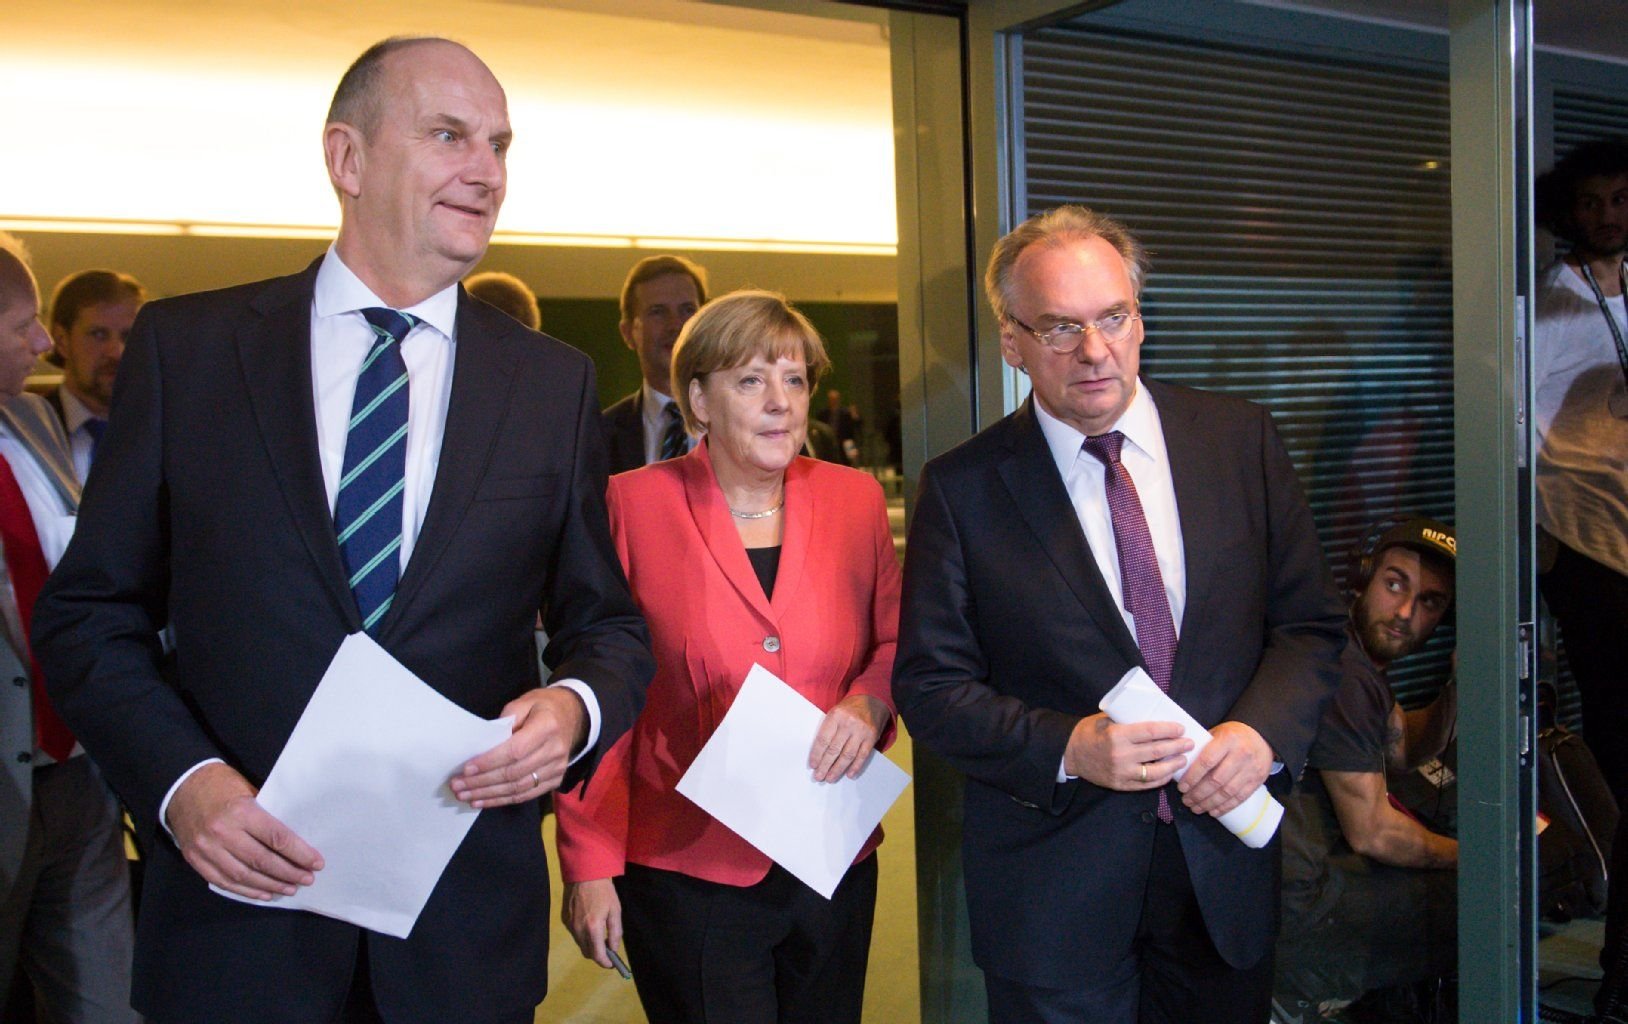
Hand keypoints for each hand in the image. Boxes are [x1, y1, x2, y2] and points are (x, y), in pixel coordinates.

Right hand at [166, 762, 322, 899]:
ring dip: (270, 885)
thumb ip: (266, 814)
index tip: (316, 862)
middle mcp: (223, 832)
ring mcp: (206, 849)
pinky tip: (264, 893)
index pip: (276, 837)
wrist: (181, 786)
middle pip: (262, 860)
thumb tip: (292, 840)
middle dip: (288, 873)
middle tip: (307, 879)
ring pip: (244, 875)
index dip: (299, 853)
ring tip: (290, 888)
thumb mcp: (248, 789)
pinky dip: (246, 891)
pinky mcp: (195, 860)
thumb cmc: (221, 784)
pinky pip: (223, 881)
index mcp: (241, 811)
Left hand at [451, 687, 586, 806]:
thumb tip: (484, 742)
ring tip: (465, 796)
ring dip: (489, 794)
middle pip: (514, 773)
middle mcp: (555, 750)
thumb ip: (506, 719)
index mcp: (547, 726)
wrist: (573, 715)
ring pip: (518, 788)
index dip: (489, 762)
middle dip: (482, 782)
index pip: (515, 750)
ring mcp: (557, 768)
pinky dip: (502, 800)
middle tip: (457, 786)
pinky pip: (526, 795)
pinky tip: (483, 801)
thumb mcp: (525, 702)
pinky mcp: (555, 780)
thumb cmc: (543, 707)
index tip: (466, 769)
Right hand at [563, 878, 623, 969]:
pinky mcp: (564, 920)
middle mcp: (578, 930)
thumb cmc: (603, 891)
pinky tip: (589, 922)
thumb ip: (615, 932)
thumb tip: (614, 949)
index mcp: (593, 928)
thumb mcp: (615, 910)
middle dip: (598, 954)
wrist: (584, 874)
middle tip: (608, 948)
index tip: (612, 964)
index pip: (597, 955)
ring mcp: (569, 925)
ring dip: (590, 944)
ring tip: (600, 933)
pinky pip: (575, 934)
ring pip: (580, 944)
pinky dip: (583, 935)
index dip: (605, 962)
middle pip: (587, 953)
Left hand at [809, 694, 889, 781]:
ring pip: (848, 755)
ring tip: (830, 778)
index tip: (813, 765)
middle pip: (834, 749)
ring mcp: (861, 731)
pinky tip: (849, 774)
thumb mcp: (835, 712)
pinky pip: (862, 755)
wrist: (872, 699)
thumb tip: (819, 753)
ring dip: (838, 769)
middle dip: (825, 765)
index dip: (817, 754)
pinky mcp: (872, 737)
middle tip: (819, 777)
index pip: (823, 739)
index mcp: (836, 716)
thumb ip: (828, 729)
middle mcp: (849, 724)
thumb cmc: (849, 708)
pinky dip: (856, 767)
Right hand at [1062, 713, 1191, 789]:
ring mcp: (1121, 772)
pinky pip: (1146, 784)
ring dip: (1173, 765)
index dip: (1168, 730)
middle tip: (1189, 743)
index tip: (1180, 728)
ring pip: (1155, 772)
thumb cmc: (1089, 732)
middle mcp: (1121, 755)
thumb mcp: (1105, 719)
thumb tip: (1153, 717)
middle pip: (1156, 751)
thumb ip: (1127, 721)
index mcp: (1117, 735)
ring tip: (1183, 759)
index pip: (1150, 732)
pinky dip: (1160, 779)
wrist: (1070, 754)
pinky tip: (1168, 773)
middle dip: (1177, 746)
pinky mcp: (1120, 785)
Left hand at [1178, 721, 1272, 815]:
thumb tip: (1181, 765)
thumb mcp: (1217, 733)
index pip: (1206, 761)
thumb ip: (1202, 747)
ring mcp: (1250, 769)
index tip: (1181, 787)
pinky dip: (1225, 807)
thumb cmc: (1233, 735)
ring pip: (1227, 792)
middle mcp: (1240, 754)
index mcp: (1227, 740)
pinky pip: (1240, 797)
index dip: (1192, 777)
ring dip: (1209, 803)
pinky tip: (1213, 811)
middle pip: (1216, 780)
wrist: (1262, 736)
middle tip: (1186, 800)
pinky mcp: (1257, 780)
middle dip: (1198, 794)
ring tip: (1196, 808)